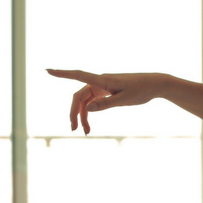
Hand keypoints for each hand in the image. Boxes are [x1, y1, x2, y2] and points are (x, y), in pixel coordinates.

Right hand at [47, 69, 172, 133]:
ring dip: (83, 115)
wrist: (155, 84)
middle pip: (79, 96)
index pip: (78, 75)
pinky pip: (94, 101)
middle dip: (74, 112)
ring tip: (85, 131)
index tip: (47, 70)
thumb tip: (87, 109)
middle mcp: (100, 81)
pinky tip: (89, 123)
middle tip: (74, 129)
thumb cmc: (141, 90)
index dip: (62, 74)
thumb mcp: (124, 100)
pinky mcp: (107, 90)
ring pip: (86, 100)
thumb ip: (106, 104)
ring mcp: (103, 86)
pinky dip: (91, 111)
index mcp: (103, 80)